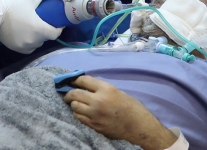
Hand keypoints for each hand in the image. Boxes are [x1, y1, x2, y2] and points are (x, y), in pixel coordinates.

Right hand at [0, 0, 62, 52]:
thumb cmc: (11, 6)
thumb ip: (40, 2)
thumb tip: (44, 3)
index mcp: (40, 29)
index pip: (56, 33)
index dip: (58, 28)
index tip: (58, 23)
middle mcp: (34, 41)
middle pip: (46, 38)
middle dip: (46, 30)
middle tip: (42, 22)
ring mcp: (25, 46)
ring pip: (37, 43)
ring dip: (37, 37)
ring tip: (32, 28)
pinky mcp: (17, 49)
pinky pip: (28, 47)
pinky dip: (30, 42)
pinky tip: (25, 34)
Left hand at [63, 75, 177, 149]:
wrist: (139, 127)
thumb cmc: (131, 107)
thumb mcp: (117, 91)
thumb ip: (101, 88)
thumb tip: (86, 86)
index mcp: (106, 89)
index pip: (83, 80)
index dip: (75, 80)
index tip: (71, 81)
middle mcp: (98, 101)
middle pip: (75, 93)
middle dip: (69, 93)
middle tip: (67, 93)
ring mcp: (95, 114)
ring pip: (74, 106)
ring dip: (73, 104)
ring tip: (75, 103)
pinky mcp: (94, 125)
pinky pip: (79, 117)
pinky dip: (78, 113)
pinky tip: (81, 112)